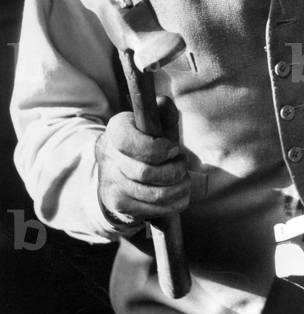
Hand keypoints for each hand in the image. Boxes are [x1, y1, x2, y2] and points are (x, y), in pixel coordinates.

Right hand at [95, 97, 189, 226]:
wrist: (125, 168)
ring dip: (179, 188)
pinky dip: (174, 203)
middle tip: (182, 164)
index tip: (174, 148)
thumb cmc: (148, 140)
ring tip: (184, 179)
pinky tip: (180, 194)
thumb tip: (163, 103)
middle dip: (174, 170)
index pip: (129, 142)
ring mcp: (111, 183)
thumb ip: (163, 110)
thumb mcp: (156, 122)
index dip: (156, 148)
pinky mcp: (119, 204)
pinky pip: (153, 210)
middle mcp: (108, 156)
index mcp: (116, 130)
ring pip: (153, 194)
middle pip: (144, 172)